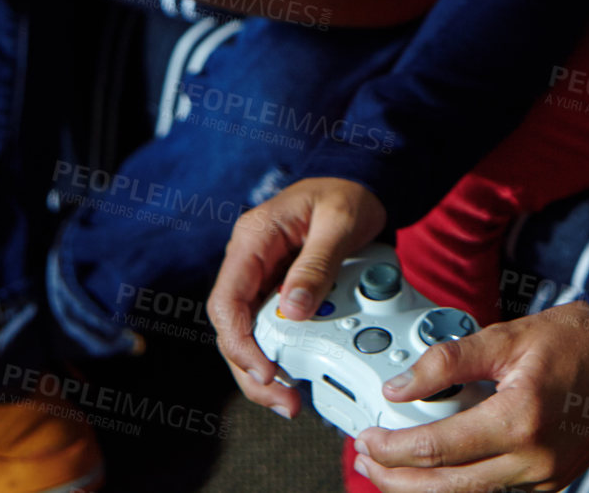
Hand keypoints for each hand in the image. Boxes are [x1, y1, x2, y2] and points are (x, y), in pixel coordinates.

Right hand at [207, 177, 386, 418]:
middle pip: (232, 328)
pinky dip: (280, 355)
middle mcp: (249, 261)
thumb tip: (294, 310)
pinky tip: (295, 377)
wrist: (361, 187)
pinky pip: (270, 328)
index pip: (227, 301)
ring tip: (289, 400)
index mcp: (254, 238)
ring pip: (248, 335)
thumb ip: (317, 263)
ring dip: (264, 370)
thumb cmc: (348, 195)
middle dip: (251, 370)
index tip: (265, 370)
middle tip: (282, 399)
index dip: (240, 342)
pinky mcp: (277, 291)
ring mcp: (262, 278)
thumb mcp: (340, 222)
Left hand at [352, 301, 588, 491]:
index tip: (367, 435)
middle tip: (367, 457)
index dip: (393, 448)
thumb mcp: (506, 337)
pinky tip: (435, 471)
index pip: (438, 448)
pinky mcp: (548, 484)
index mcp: (520, 417)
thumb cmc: (572, 343)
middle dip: (395, 477)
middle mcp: (533, 457)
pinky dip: (457, 486)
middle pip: (444, 486)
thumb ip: (447, 361)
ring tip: (391, 467)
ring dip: (421, 488)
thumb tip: (398, 386)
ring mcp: (542, 477)